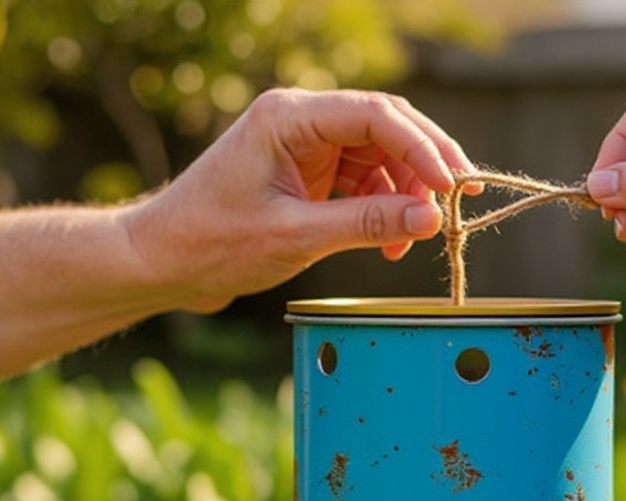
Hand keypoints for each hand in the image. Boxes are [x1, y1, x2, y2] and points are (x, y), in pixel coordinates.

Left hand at [123, 88, 474, 311]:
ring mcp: (306, 146)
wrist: (164, 261)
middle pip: (386, 127)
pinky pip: (363, 181)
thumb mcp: (297, 236)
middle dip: (426, 164)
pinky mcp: (309, 173)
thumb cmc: (213, 242)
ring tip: (414, 240)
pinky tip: (390, 243)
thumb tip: (431, 218)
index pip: (375, 115)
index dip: (423, 148)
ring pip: (380, 156)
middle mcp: (301, 121)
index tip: (452, 188)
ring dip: (405, 195)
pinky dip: (383, 209)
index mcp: (289, 117)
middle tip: (461, 201)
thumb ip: (366, 224)